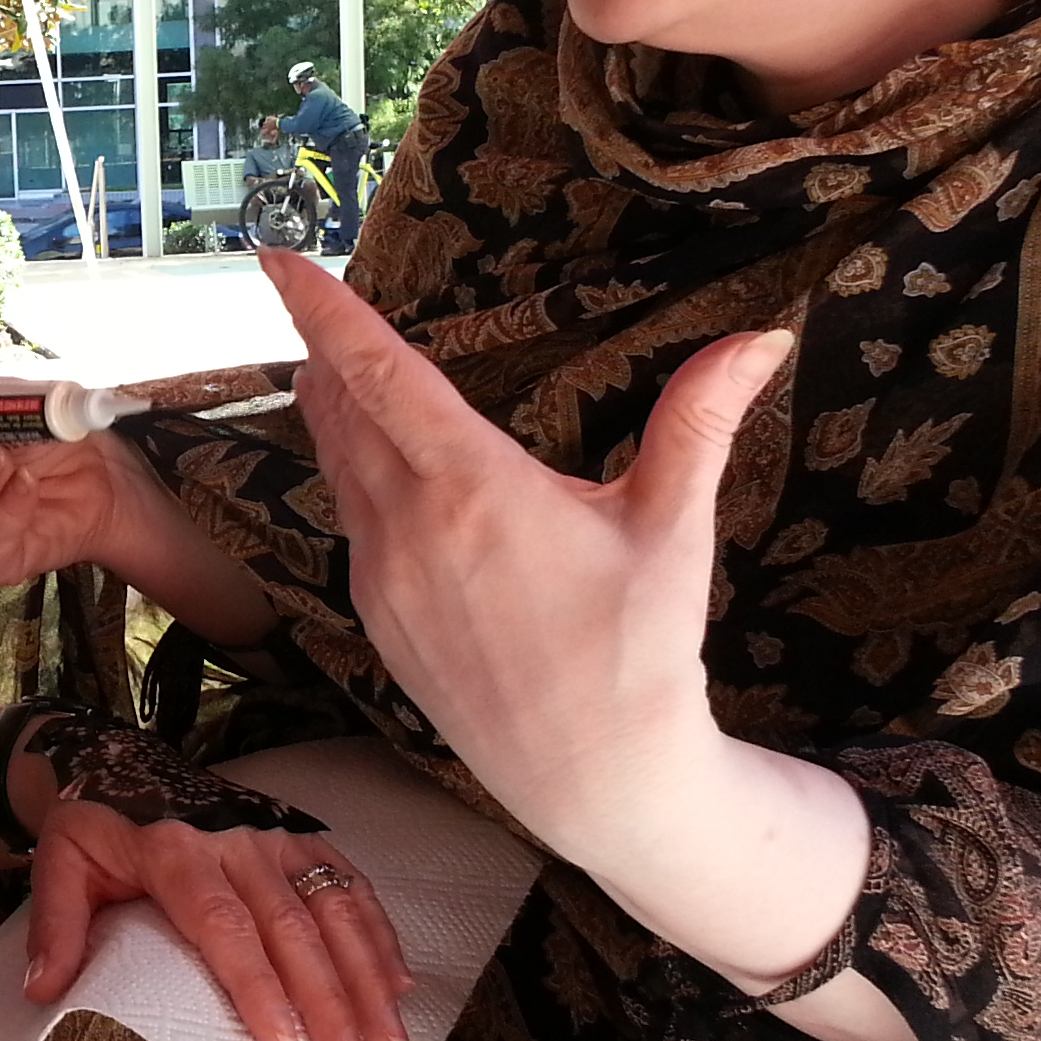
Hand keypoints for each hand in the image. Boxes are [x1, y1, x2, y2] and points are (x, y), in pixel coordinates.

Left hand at [25, 799, 412, 1040]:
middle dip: (327, 998)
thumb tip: (43, 992)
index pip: (223, 923)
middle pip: (291, 925)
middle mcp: (236, 841)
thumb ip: (56, 927)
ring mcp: (276, 836)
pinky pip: (349, 883)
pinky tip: (399, 985)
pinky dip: (378, 933)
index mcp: (175, 851)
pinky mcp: (299, 835)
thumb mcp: (58, 867)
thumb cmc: (94, 827)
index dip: (255, 981)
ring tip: (389, 1040)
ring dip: (366, 975)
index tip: (281, 1039)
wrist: (120, 760)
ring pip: (332, 906)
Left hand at [262, 248, 790, 870]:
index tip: (278, 257)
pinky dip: (355, 480)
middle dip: (327, 350)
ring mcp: (382, 580)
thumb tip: (762, 335)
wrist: (597, 783)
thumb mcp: (672, 529)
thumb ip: (699, 421)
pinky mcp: (378, 622)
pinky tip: (377, 471)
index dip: (324, 310)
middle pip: (343, 412)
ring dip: (335, 413)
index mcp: (471, 489)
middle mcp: (408, 529)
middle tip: (314, 299)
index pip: (379, 374)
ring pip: (339, 470)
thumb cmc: (639, 653)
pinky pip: (353, 526)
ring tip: (332, 368)